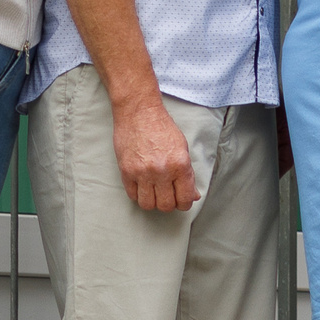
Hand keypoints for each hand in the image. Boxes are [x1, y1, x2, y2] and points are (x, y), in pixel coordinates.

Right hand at [114, 91, 197, 214]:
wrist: (139, 113)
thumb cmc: (162, 128)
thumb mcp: (182, 148)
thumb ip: (188, 174)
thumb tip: (193, 195)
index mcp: (180, 165)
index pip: (185, 198)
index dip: (185, 203)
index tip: (182, 201)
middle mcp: (162, 171)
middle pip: (165, 205)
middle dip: (169, 204)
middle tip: (168, 196)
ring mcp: (142, 173)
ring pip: (148, 204)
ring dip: (153, 202)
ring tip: (155, 193)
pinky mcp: (126, 172)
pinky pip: (133, 195)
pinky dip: (139, 194)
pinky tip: (143, 186)